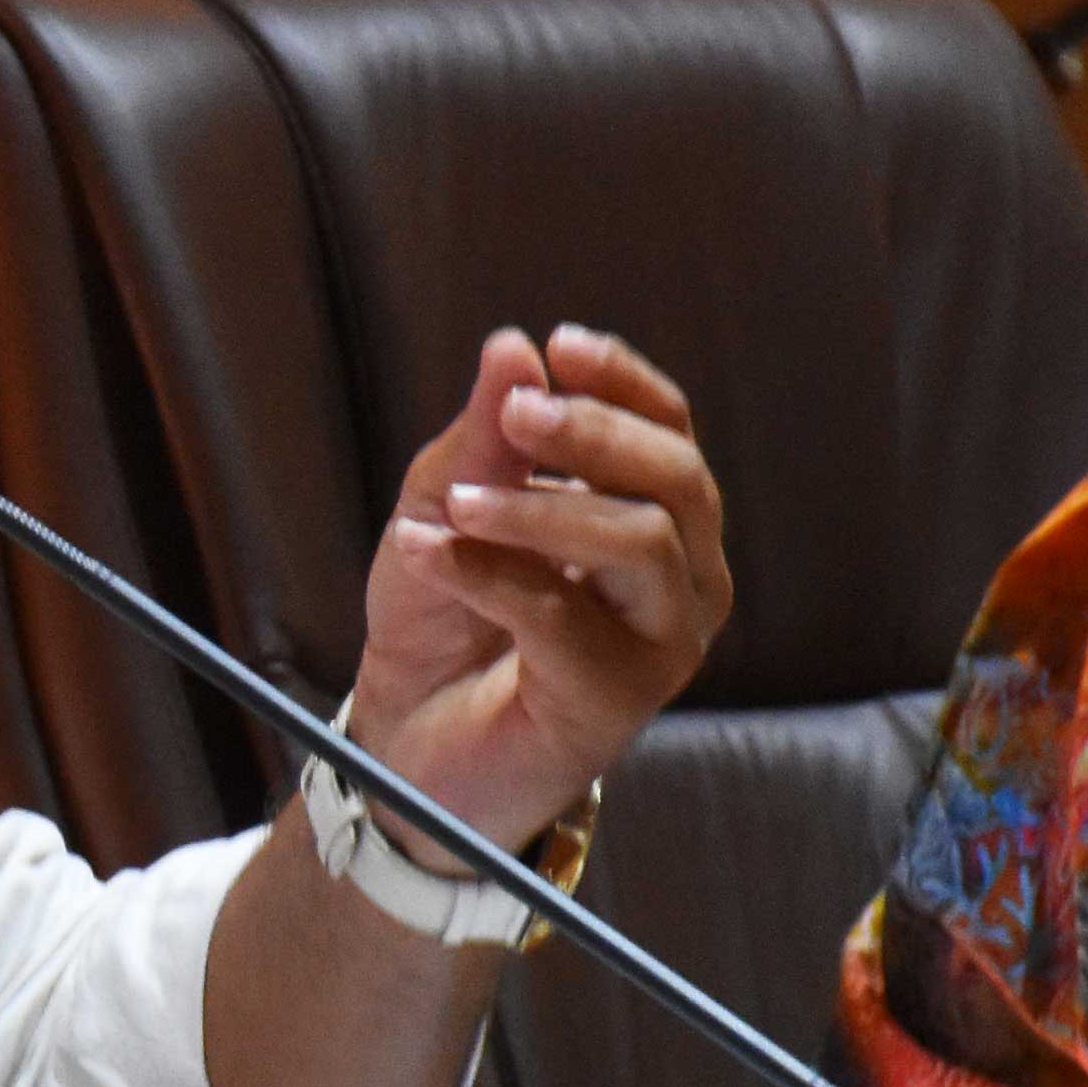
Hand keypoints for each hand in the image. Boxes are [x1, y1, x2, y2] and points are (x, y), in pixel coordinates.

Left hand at [344, 325, 731, 845]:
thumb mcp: (445, 505)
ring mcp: (663, 641)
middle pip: (679, 477)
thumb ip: (484, 438)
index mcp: (656, 519)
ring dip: (539, 507)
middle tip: (516, 415)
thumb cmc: (440, 620)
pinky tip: (425, 555)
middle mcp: (682, 578)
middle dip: (595, 433)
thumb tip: (514, 347)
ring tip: (453, 507)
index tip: (558, 346)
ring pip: (642, 540)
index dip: (623, 382)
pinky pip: (565, 616)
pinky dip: (488, 574)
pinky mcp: (620, 699)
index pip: (669, 430)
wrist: (405, 740)